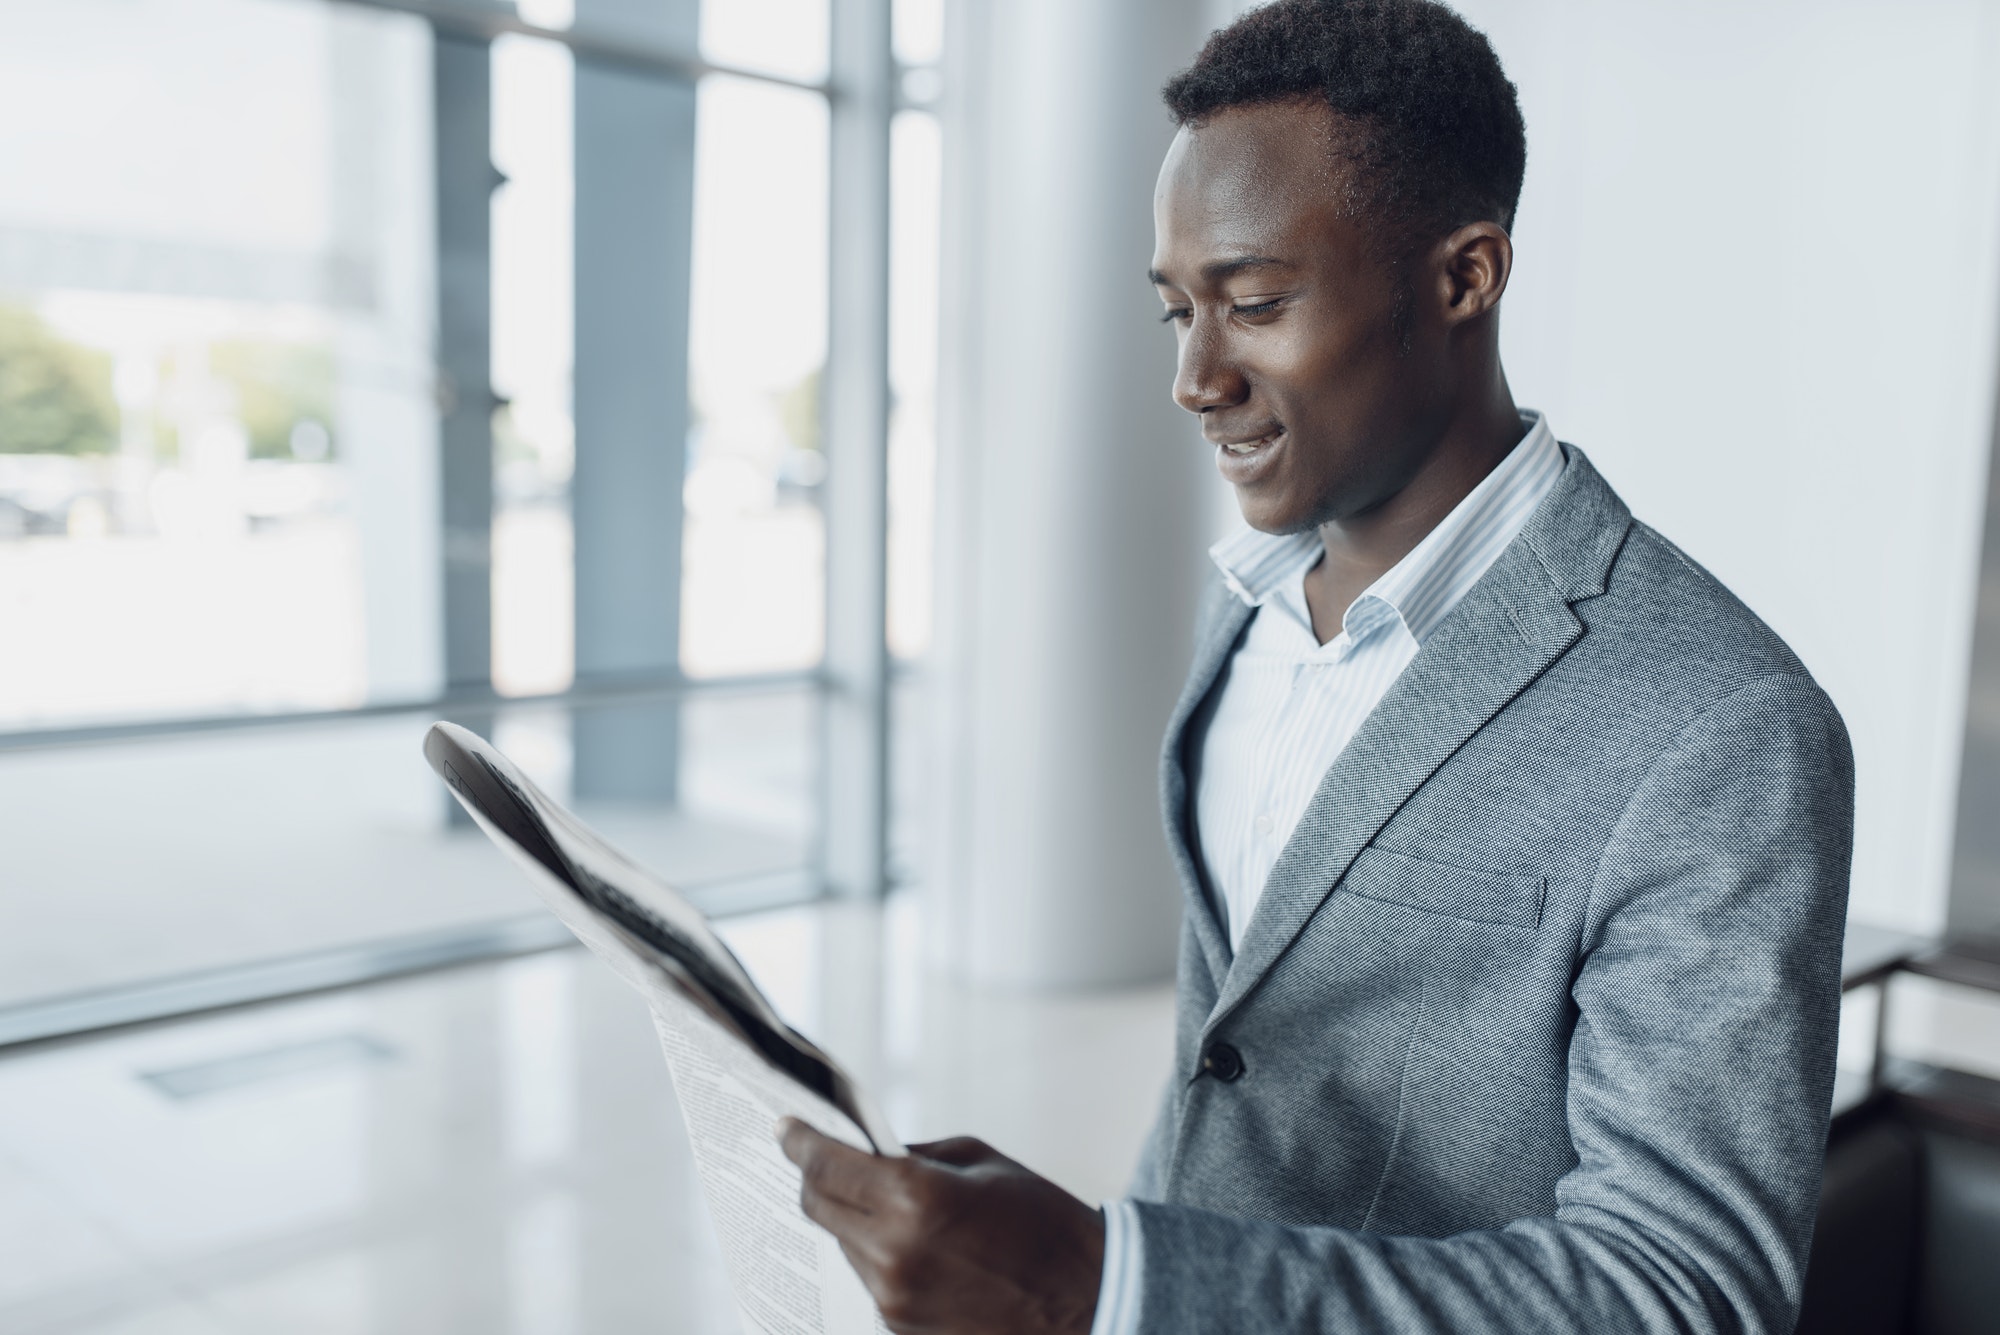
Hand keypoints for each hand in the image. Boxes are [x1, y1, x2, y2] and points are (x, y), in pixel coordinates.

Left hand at [777, 1118, 1105, 1333]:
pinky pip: (870, 1278)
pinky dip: (879, 1254)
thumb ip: (914, 1156)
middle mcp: (893, 1253)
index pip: (826, 1168)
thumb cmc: (1042, 1220)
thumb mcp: (979, 1162)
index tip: (785, 1128)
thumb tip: (867, 1155)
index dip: (799, 1142)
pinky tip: (912, 1245)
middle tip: (819, 1157)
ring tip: (886, 1205)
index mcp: (914, 1200)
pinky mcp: (900, 1328)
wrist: (1087, 1299)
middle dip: (816, 1178)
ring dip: (853, 1220)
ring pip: (844, 1244)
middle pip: (820, 1208)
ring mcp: (894, 1298)